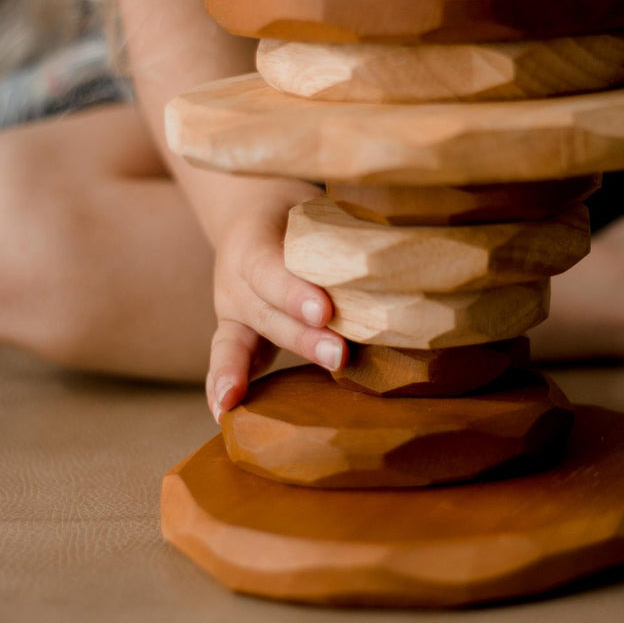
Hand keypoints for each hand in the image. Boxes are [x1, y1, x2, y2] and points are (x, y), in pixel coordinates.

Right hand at [206, 181, 346, 420]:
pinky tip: (224, 411)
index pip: (269, 267)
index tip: (324, 310)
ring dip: (291, 356)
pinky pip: (226, 358)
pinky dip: (224, 385)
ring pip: (248, 340)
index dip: (294, 291)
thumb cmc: (296, 216)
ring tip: (325, 370)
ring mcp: (231, 309)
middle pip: (267, 310)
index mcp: (251, 242)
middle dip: (303, 335)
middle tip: (338, 353)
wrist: (254, 216)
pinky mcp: (235, 333)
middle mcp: (235, 279)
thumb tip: (399, 256)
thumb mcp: (313, 211)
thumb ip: (341, 233)